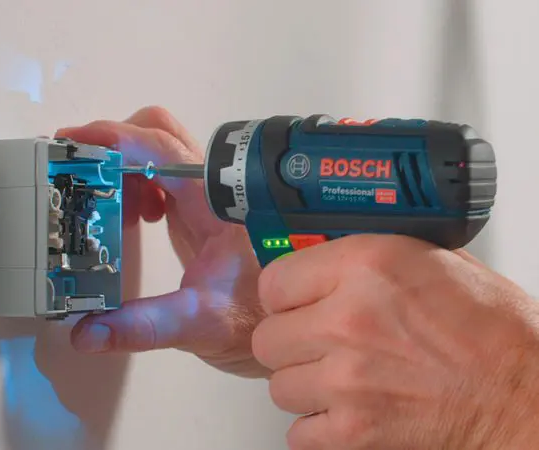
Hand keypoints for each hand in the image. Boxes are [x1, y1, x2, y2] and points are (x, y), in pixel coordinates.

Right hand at [56, 106, 267, 377]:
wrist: (282, 321)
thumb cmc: (253, 318)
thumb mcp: (198, 324)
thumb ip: (144, 326)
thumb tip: (85, 332)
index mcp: (216, 206)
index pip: (164, 151)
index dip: (118, 139)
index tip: (76, 144)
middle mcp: (212, 190)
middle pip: (162, 133)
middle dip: (118, 142)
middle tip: (86, 174)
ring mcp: (206, 196)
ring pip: (160, 151)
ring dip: (126, 165)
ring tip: (111, 207)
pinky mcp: (198, 209)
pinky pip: (161, 175)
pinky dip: (138, 182)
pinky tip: (137, 218)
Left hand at [252, 235, 538, 448]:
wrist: (526, 397)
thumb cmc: (492, 331)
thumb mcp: (430, 260)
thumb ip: (364, 258)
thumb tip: (320, 261)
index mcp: (366, 267)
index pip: (274, 281)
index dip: (283, 293)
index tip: (294, 300)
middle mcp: (349, 320)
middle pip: (268, 337)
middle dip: (289, 339)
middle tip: (315, 339)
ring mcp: (347, 380)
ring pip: (279, 385)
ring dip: (303, 381)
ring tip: (338, 375)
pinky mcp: (355, 432)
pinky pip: (298, 431)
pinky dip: (317, 423)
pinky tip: (346, 408)